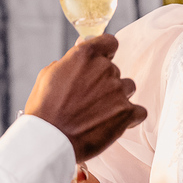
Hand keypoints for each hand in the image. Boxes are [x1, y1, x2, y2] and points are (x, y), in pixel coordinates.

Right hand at [23, 34, 146, 161]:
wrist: (50, 140)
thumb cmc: (44, 110)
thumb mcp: (48, 75)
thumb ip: (69, 61)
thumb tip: (79, 53)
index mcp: (85, 55)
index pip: (109, 42)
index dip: (106, 52)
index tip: (100, 62)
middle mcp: (104, 68)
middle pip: (114, 70)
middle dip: (104, 83)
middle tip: (88, 101)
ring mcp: (118, 90)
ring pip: (128, 88)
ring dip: (118, 98)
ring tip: (99, 114)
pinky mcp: (126, 113)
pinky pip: (139, 111)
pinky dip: (130, 118)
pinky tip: (114, 124)